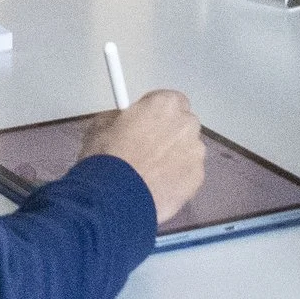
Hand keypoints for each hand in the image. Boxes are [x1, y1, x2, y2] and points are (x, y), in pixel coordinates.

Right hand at [79, 89, 204, 224]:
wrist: (115, 197)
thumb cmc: (107, 158)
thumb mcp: (102, 125)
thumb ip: (122, 117)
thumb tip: (124, 121)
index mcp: (165, 104)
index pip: (170, 101)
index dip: (156, 114)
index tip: (145, 125)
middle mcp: (187, 124)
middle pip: (182, 125)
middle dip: (168, 134)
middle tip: (147, 150)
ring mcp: (196, 153)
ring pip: (187, 151)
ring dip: (174, 157)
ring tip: (150, 174)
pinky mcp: (198, 179)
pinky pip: (188, 174)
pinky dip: (176, 179)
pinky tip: (156, 188)